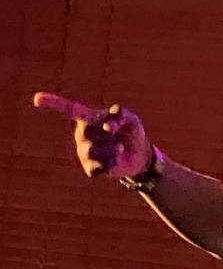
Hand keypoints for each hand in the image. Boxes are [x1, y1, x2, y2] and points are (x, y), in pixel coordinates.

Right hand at [33, 92, 151, 178]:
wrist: (139, 155)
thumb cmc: (131, 132)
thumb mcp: (132, 119)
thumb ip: (122, 115)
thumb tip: (108, 126)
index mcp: (89, 118)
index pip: (69, 109)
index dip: (54, 103)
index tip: (37, 99)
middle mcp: (82, 134)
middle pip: (86, 132)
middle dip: (107, 133)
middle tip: (117, 133)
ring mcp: (84, 152)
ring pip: (91, 151)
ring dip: (111, 149)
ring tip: (120, 148)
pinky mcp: (90, 168)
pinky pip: (96, 168)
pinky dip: (111, 164)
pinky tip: (115, 161)